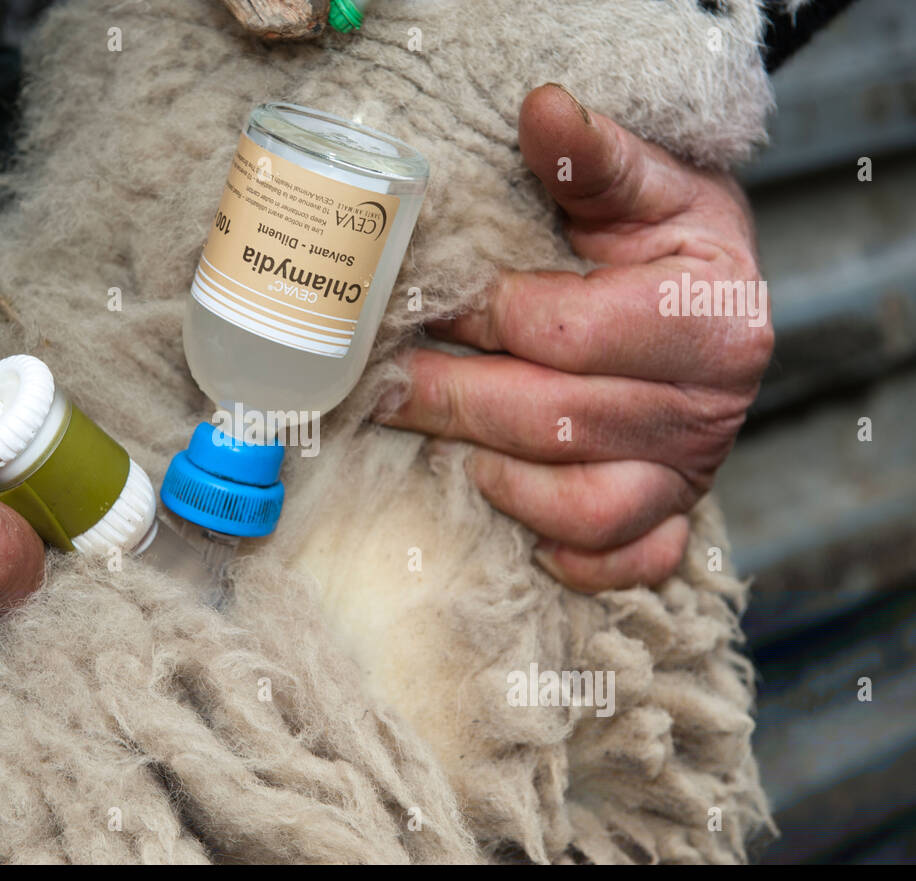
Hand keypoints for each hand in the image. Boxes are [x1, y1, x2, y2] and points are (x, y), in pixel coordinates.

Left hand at [381, 84, 772, 591]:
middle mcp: (707, 401)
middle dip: (449, 400)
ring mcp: (694, 466)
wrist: (718, 294)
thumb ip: (594, 158)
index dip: (473, 318)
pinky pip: (629, 557)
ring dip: (502, 481)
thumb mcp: (650, 185)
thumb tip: (540, 108)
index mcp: (705, 314)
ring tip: (439, 448)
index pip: (560, 330)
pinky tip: (522, 534)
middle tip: (376, 386)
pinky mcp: (677, 510)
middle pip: (552, 419)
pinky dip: (577, 557)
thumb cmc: (673, 239)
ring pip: (587, 502)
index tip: (411, 302)